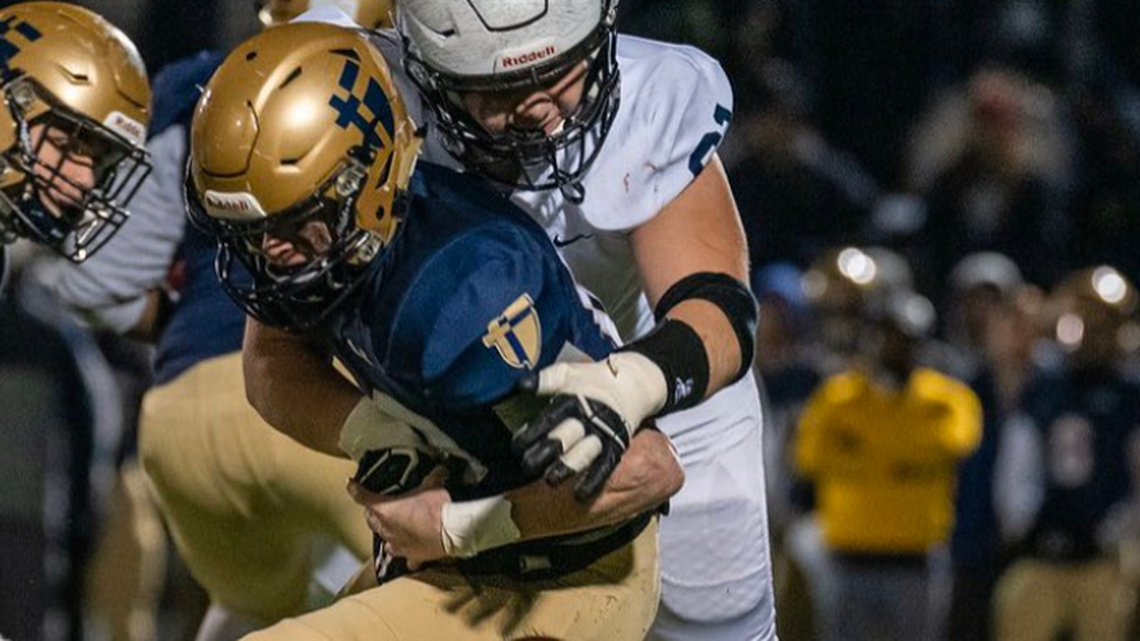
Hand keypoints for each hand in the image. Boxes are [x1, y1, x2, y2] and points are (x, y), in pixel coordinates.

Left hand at [348, 466, 449, 569]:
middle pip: (370, 519)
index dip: (355, 489)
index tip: (351, 485)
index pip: (362, 497)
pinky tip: (410, 551)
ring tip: (392, 528)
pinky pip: (404, 556)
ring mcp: (397, 545)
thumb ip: (432, 477)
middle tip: (379, 506)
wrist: (451, 532)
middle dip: (372, 512)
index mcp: (384, 509)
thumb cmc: (436, 508)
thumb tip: (439, 470)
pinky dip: (406, 553)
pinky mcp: (411, 556)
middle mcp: (386, 529)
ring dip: (386, 532)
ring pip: (383, 539)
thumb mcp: (433, 486)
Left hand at [513, 352, 666, 500]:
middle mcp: (588, 419)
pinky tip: (581, 494)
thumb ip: (544, 380)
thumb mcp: (567, 373)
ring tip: (551, 481)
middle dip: (545, 452)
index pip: (549, 418)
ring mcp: (603, 433)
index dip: (532, 432)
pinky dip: (594, 480)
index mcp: (573, 401)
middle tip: (527, 465)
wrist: (631, 384)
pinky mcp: (616, 445)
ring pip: (584, 454)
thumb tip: (520, 385)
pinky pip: (605, 466)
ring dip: (567, 467)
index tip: (517, 445)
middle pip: (565, 437)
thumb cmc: (591, 380)